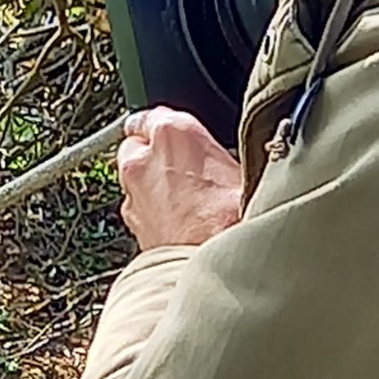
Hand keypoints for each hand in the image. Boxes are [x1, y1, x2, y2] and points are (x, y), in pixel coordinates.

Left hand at [116, 106, 242, 249]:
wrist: (207, 264)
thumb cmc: (233, 218)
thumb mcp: (246, 168)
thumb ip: (221, 152)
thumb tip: (234, 153)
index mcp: (172, 132)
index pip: (153, 114)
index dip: (166, 126)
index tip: (176, 134)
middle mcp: (142, 159)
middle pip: (136, 145)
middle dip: (153, 153)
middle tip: (184, 166)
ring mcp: (132, 192)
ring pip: (134, 177)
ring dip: (151, 183)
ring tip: (185, 197)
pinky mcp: (131, 222)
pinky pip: (138, 206)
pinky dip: (151, 209)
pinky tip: (178, 219)